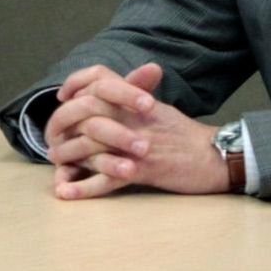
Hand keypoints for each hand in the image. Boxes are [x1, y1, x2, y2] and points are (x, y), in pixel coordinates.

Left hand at [43, 62, 226, 199]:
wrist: (218, 156)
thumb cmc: (186, 135)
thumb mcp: (158, 109)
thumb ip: (132, 98)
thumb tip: (104, 93)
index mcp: (137, 99)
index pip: (99, 78)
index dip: (75, 84)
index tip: (62, 98)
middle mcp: (134, 117)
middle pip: (85, 110)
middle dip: (61, 123)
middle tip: (53, 137)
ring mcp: (137, 144)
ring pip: (90, 145)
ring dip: (67, 156)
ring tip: (56, 164)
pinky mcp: (143, 170)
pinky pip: (106, 179)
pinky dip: (83, 187)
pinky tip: (65, 192)